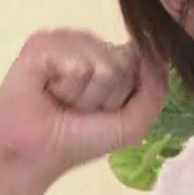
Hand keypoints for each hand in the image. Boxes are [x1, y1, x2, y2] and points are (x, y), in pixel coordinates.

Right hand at [0, 29, 168, 188]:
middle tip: (78, 108)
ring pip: (103, 63)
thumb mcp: (131, 122)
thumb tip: (159, 57)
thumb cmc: (78, 139)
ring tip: (62, 101)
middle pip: (124, 60)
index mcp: (107, 55)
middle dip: (108, 95)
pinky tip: (48, 91)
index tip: (103, 109)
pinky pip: (77, 65)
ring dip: (85, 95)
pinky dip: (67, 89)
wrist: (33, 155)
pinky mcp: (41, 44)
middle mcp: (86, 42)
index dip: (127, 90)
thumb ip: (155, 91)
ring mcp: (64, 39)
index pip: (140, 57)